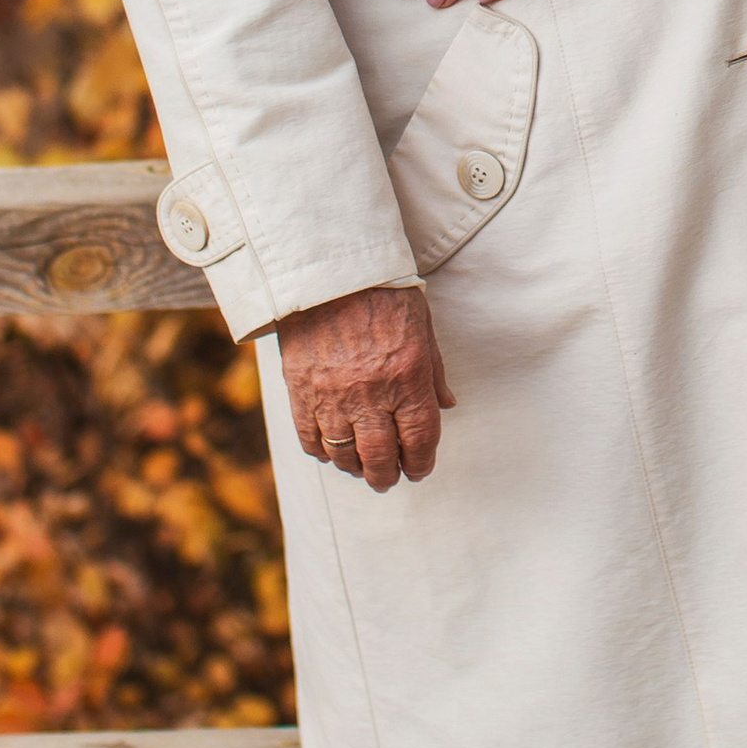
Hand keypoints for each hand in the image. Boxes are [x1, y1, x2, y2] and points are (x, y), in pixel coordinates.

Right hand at [276, 285, 455, 489]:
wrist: (328, 269)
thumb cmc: (382, 291)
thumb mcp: (422, 325)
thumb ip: (434, 370)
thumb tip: (446, 405)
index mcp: (408, 377)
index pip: (420, 439)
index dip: (421, 463)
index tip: (419, 469)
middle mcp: (371, 393)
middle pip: (380, 457)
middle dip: (387, 475)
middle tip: (388, 478)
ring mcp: (332, 395)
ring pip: (344, 454)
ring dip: (354, 467)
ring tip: (361, 466)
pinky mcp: (300, 390)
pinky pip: (309, 438)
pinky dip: (321, 451)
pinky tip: (330, 450)